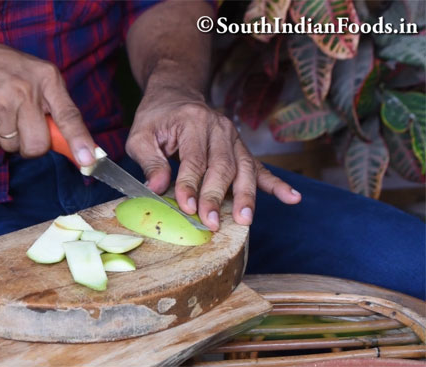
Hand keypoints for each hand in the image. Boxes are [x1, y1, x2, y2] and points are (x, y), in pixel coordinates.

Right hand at [0, 34, 95, 164]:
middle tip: (21, 124)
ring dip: (7, 138)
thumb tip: (75, 145)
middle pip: (38, 146)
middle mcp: (25, 91)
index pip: (68, 115)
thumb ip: (56, 106)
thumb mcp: (36, 74)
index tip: (89, 160)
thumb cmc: (2, 70)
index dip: (80, 141)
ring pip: (13, 148)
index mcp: (46, 78)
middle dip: (31, 145)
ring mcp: (0, 105)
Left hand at [126, 86, 300, 230]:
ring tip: (245, 219)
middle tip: (212, 222)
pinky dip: (275, 184)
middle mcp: (218, 127)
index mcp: (192, 121)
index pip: (194, 159)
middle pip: (222, 166)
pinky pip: (260, 167)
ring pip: (244, 168)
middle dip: (217, 196)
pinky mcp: (240, 148)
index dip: (190, 185)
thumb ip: (149, 161)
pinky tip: (291, 198)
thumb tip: (156, 188)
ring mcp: (233, 137)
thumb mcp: (140, 135)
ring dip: (245, 196)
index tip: (188, 208)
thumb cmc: (156, 118)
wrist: (176, 93)